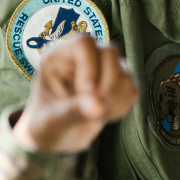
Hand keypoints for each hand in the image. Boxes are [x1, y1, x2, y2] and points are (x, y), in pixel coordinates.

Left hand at [13, 34, 138, 152]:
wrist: (57, 135)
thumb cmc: (46, 123)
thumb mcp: (51, 119)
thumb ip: (72, 111)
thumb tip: (98, 108)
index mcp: (60, 56)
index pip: (84, 44)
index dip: (90, 68)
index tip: (86, 95)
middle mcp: (85, 57)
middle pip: (110, 52)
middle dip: (106, 86)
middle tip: (92, 111)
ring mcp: (105, 67)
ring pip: (125, 74)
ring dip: (113, 101)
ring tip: (92, 116)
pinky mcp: (120, 83)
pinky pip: (133, 91)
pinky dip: (121, 108)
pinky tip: (103, 115)